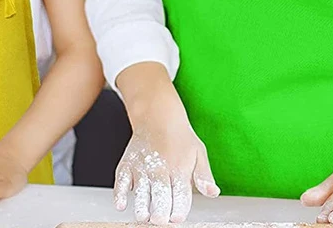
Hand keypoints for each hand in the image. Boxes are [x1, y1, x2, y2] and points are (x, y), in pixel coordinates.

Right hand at [114, 88, 218, 224]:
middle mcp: (160, 168)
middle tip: (160, 220)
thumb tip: (213, 192)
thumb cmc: (180, 138)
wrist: (158, 116)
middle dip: (160, 213)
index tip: (177, 218)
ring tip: (144, 216)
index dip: (178, 211)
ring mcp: (142, 166)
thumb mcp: (198, 153)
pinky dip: (120, 193)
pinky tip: (122, 204)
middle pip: (160, 196)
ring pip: (141, 191)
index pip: (180, 196)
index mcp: (179, 168)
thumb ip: (204, 176)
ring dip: (142, 207)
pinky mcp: (127, 164)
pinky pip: (121, 180)